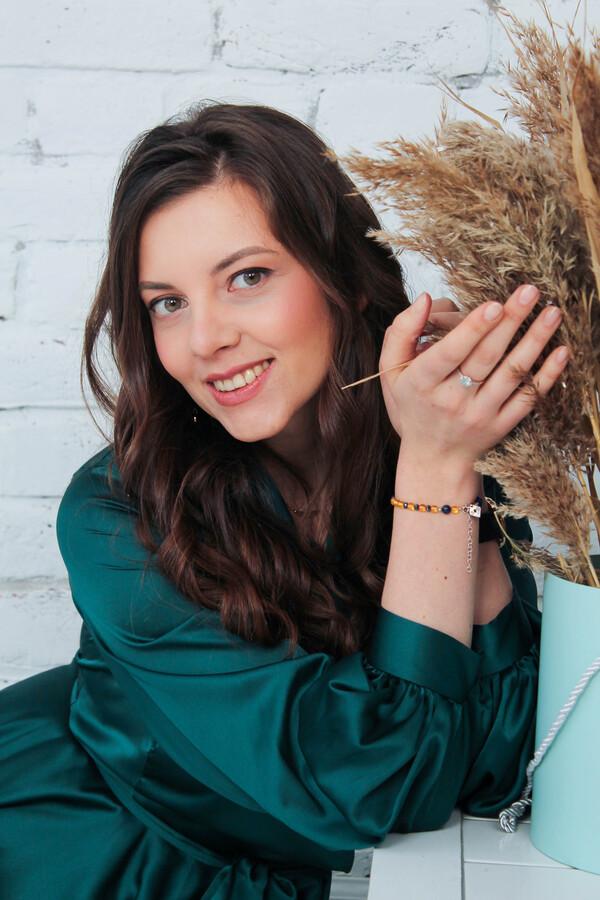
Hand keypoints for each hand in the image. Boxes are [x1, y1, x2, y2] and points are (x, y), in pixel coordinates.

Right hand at [379, 284, 569, 465]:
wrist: (433, 458)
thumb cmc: (411, 406)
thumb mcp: (391, 372)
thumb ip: (401, 332)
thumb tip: (424, 298)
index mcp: (422, 384)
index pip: (449, 353)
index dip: (472, 329)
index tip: (493, 305)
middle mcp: (452, 401)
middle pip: (485, 357)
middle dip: (510, 321)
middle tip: (530, 292)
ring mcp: (480, 415)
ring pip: (511, 374)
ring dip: (535, 341)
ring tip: (552, 313)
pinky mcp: (502, 425)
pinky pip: (528, 399)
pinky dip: (548, 376)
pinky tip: (562, 351)